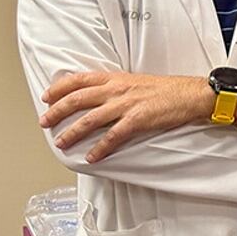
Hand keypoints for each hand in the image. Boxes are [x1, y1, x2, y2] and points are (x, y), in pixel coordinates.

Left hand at [39, 72, 208, 161]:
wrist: (192, 94)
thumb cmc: (168, 89)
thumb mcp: (137, 81)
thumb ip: (116, 87)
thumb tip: (100, 96)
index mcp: (116, 78)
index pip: (79, 80)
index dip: (59, 88)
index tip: (47, 97)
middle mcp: (117, 90)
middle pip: (77, 99)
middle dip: (57, 112)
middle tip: (45, 122)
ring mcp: (126, 105)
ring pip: (89, 119)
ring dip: (72, 133)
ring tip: (61, 142)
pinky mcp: (138, 120)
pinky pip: (113, 136)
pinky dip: (100, 148)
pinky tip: (92, 156)